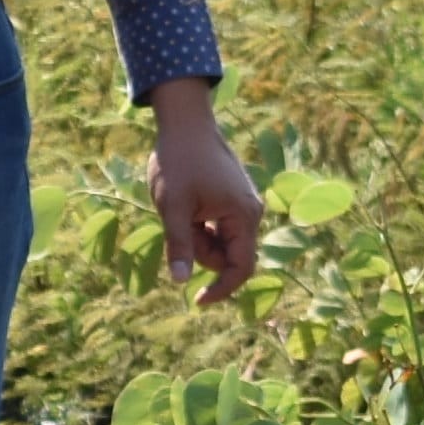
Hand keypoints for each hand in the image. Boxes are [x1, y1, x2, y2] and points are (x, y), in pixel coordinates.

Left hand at [151, 87, 263, 302]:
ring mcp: (243, 205)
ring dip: (196, 236)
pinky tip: (185, 203)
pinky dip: (199, 225)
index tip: (196, 301)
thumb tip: (181, 282)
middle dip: (200, 250)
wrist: (185, 122)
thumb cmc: (178, 161)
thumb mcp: (173, 206)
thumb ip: (180, 245)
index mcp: (244, 216)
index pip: (240, 268)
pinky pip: (217, 226)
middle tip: (177, 222)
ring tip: (180, 207)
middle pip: (227, 255)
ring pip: (219, 242)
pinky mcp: (233, 199)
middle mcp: (251, 213)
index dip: (221, 289)